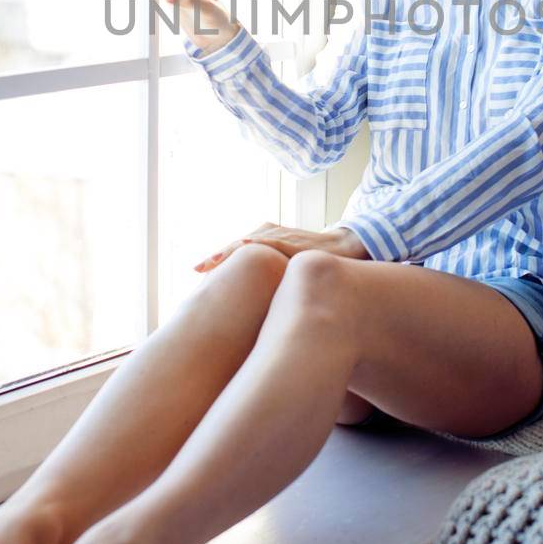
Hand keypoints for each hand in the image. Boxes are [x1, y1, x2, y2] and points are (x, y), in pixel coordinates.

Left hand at [194, 222, 370, 272]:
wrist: (347, 248)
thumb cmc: (314, 260)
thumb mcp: (288, 271)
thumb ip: (272, 282)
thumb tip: (255, 308)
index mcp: (266, 241)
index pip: (236, 251)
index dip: (217, 260)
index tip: (196, 272)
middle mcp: (270, 235)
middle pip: (236, 246)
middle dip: (216, 257)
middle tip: (195, 269)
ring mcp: (282, 236)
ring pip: (250, 242)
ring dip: (230, 251)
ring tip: (210, 262)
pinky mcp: (295, 240)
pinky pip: (274, 241)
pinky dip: (258, 242)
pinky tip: (244, 245)